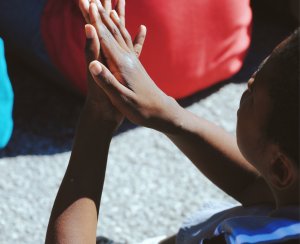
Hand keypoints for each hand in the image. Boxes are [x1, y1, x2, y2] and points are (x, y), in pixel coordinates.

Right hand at [79, 0, 146, 126]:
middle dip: (101, 15)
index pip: (105, 39)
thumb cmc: (141, 109)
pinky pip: (131, 44)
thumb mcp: (121, 99)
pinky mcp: (137, 65)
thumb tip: (92, 65)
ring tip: (108, 7)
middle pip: (113, 32)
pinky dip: (129, 34)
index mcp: (122, 65)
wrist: (161, 111)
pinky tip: (139, 27)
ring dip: (113, 21)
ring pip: (122, 35)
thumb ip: (107, 82)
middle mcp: (128, 59)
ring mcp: (134, 61)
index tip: (87, 3)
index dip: (95, 22)